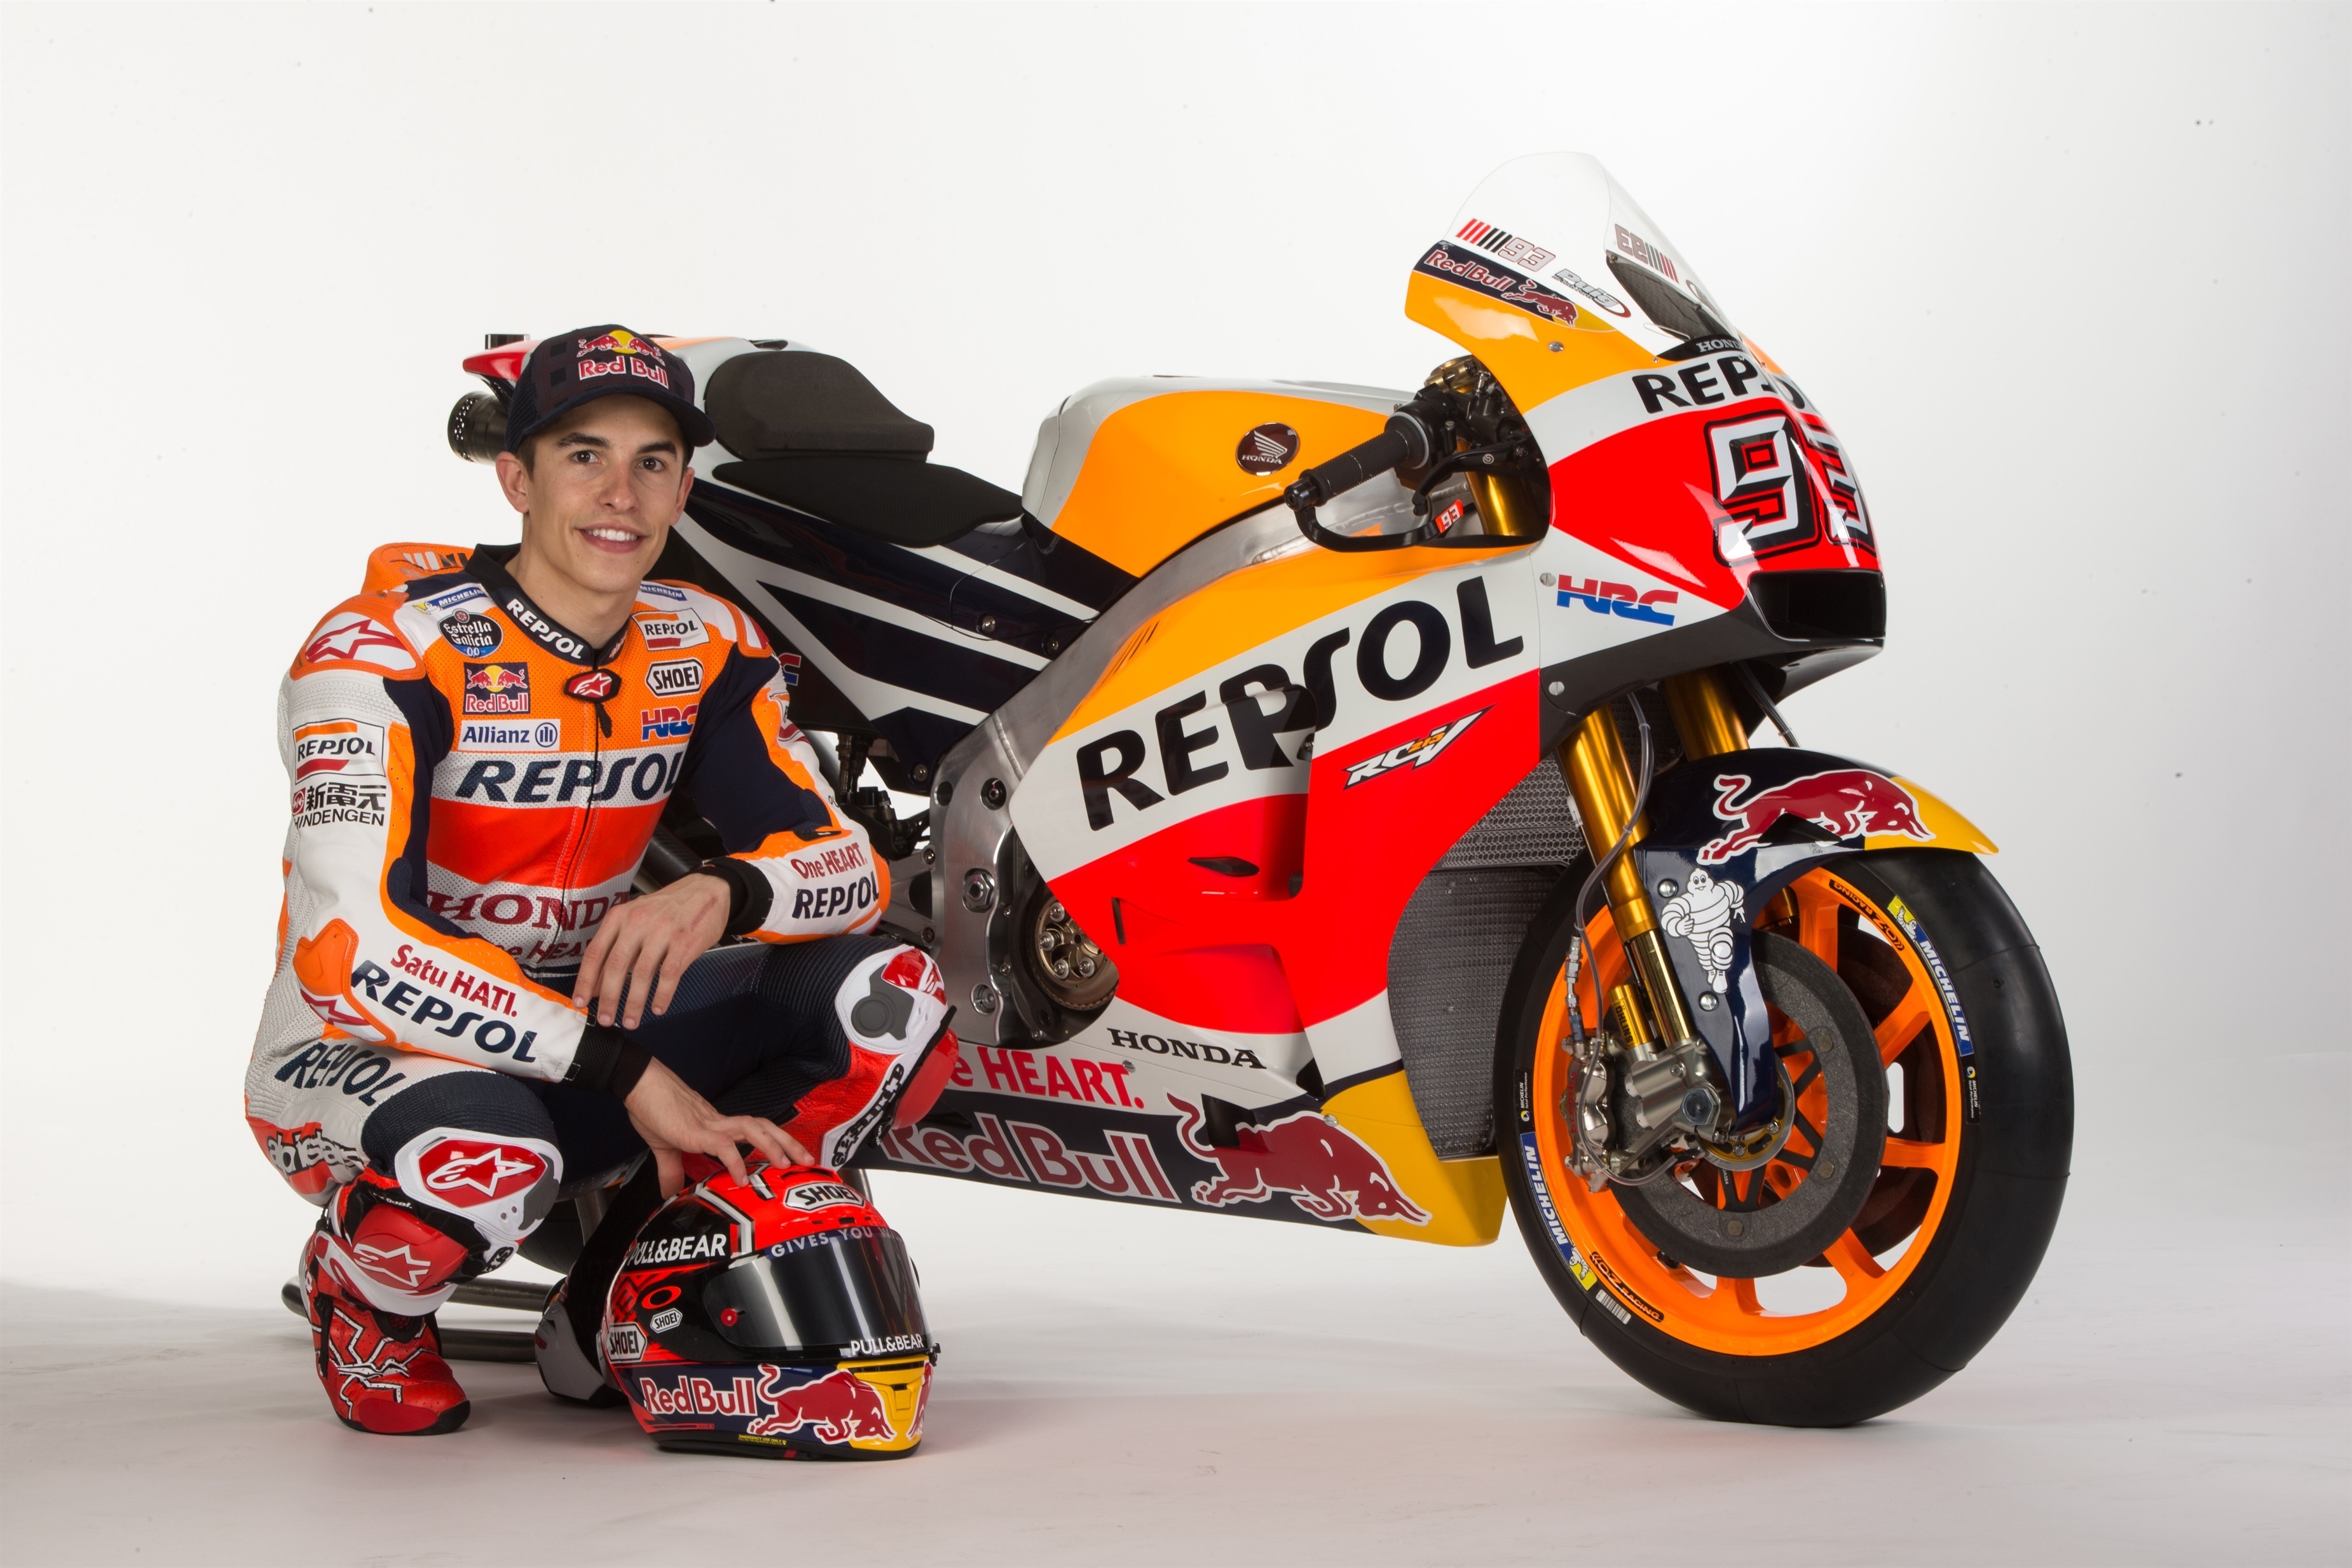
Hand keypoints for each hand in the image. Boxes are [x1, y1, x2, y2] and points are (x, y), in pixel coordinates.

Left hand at [573, 872, 730, 1027]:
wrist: (707, 890)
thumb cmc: (668, 908)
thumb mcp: (636, 918)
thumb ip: (617, 946)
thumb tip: (597, 983)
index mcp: (620, 916)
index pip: (595, 952)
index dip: (585, 980)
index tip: (581, 1002)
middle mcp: (638, 922)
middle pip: (615, 966)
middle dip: (608, 998)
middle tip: (604, 1020)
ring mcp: (663, 931)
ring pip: (641, 974)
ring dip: (634, 1003)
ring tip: (630, 1021)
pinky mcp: (685, 942)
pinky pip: (669, 975)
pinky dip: (662, 995)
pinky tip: (658, 1008)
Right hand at [623, 1058, 811, 1197]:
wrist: (637, 1084)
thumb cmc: (651, 1108)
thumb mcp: (664, 1145)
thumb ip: (670, 1168)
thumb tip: (668, 1193)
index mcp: (716, 1126)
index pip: (756, 1130)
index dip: (777, 1142)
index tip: (793, 1158)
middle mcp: (719, 1123)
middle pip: (764, 1127)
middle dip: (789, 1143)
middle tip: (809, 1160)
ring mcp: (709, 1125)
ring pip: (752, 1129)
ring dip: (772, 1146)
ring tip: (785, 1165)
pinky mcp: (695, 1131)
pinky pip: (722, 1146)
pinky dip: (735, 1162)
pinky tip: (741, 1179)